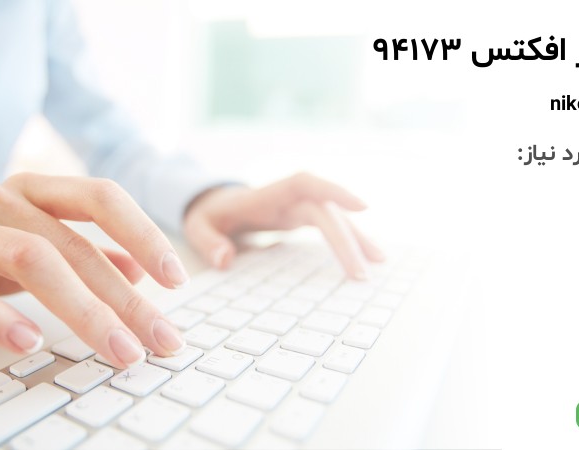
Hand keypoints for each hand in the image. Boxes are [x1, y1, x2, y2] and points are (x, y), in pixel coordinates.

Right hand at [0, 173, 187, 366]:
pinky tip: (29, 342)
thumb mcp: (46, 246)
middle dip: (123, 298)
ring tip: (114, 348)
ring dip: (80, 309)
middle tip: (156, 338)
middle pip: (72, 244)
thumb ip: (92, 254)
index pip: (101, 197)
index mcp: (37, 190)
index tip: (177, 279)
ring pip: (27, 259)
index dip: (144, 233)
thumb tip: (143, 273)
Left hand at [183, 172, 384, 277]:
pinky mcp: (304, 218)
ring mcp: (299, 207)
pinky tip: (367, 258)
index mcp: (268, 194)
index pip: (306, 184)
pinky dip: (349, 241)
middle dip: (347, 239)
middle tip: (362, 273)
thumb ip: (207, 241)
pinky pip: (332, 226)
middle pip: (326, 211)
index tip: (363, 207)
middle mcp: (290, 197)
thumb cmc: (209, 214)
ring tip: (380, 262)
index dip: (334, 191)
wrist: (214, 204)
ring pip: (336, 218)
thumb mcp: (197, 226)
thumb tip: (225, 259)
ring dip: (358, 238)